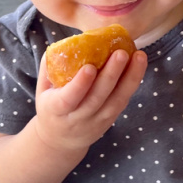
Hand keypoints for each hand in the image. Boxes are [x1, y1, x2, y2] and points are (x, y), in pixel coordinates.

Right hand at [33, 48, 147, 156]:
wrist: (60, 140)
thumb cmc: (51, 106)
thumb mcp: (42, 90)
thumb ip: (49, 67)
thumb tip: (66, 42)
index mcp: (55, 109)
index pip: (68, 99)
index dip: (80, 84)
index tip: (89, 67)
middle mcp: (77, 118)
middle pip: (97, 98)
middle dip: (111, 75)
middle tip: (121, 53)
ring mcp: (96, 121)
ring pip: (116, 101)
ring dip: (130, 78)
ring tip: (139, 56)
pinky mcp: (110, 120)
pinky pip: (123, 101)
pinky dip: (133, 83)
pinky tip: (139, 65)